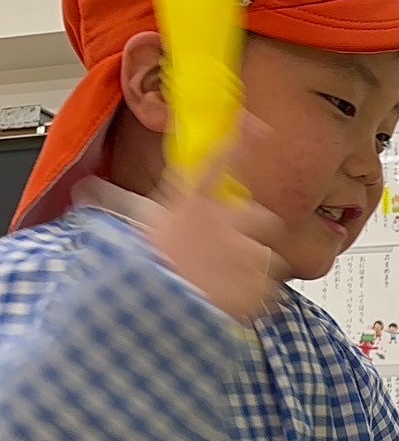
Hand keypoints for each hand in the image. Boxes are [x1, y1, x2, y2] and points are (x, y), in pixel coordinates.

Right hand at [149, 115, 288, 322]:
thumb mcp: (130, 233)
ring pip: (264, 256)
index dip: (241, 141)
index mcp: (192, 207)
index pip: (218, 163)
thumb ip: (129, 209)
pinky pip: (268, 289)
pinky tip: (227, 302)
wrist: (158, 313)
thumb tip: (87, 188)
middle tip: (235, 247)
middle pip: (261, 216)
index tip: (258, 126)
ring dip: (250, 269)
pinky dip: (253, 297)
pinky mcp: (261, 286)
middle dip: (254, 230)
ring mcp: (247, 255)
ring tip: (221, 285)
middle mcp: (226, 225)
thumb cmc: (141, 274)